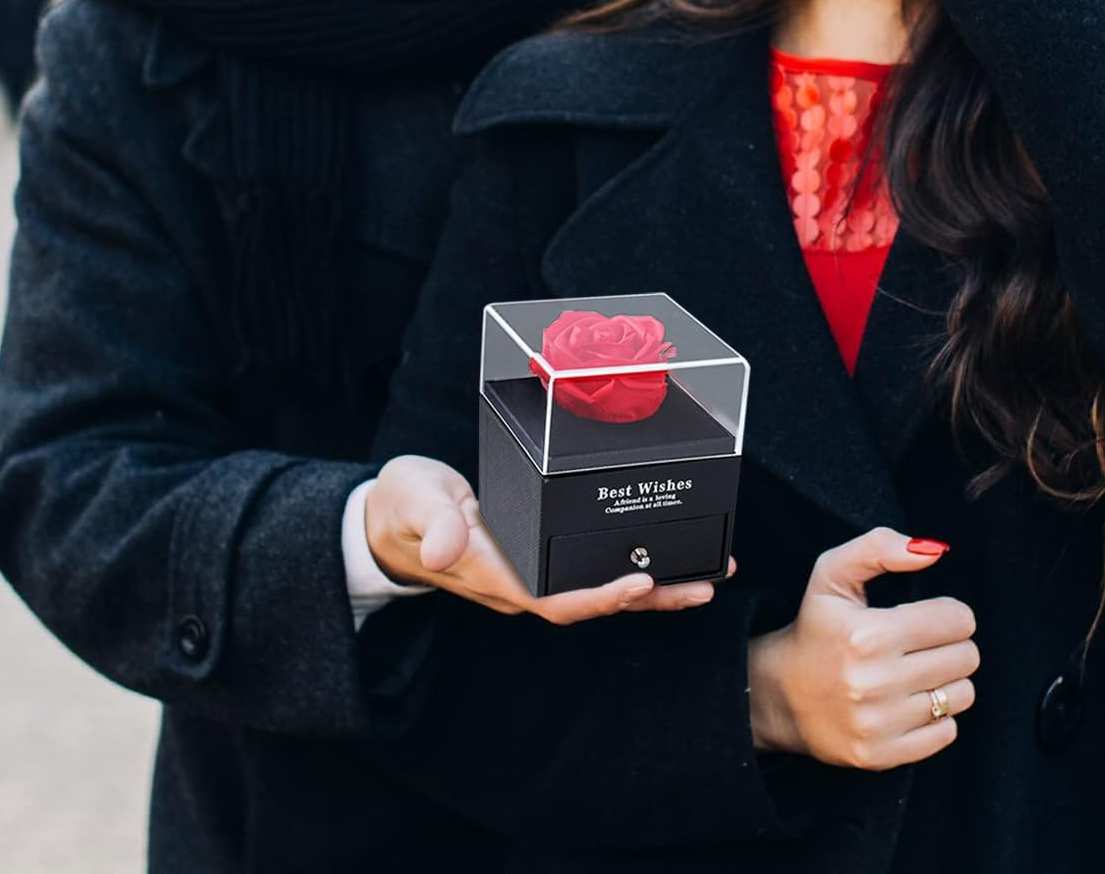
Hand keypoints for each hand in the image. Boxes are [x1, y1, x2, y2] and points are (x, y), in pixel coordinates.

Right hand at [366, 455, 732, 624]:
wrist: (397, 517)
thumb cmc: (405, 507)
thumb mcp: (414, 502)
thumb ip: (433, 522)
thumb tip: (443, 549)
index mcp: (494, 574)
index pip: (553, 599)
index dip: (598, 598)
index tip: (640, 585)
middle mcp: (520, 583)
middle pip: (593, 602)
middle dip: (650, 598)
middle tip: (703, 586)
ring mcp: (533, 573)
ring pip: (601, 589)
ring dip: (655, 588)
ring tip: (708, 578)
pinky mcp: (542, 556)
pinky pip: (594, 568)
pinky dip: (635, 565)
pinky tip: (672, 557)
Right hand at [747, 528, 977, 769]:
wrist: (780, 693)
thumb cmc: (816, 627)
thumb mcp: (832, 573)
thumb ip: (880, 547)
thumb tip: (933, 551)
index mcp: (869, 634)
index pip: (956, 620)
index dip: (950, 613)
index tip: (930, 617)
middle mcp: (875, 682)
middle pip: (965, 658)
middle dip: (952, 645)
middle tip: (923, 644)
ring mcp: (879, 724)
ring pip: (961, 696)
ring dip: (947, 681)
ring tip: (917, 672)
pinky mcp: (882, 755)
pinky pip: (946, 733)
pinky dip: (937, 716)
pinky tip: (909, 702)